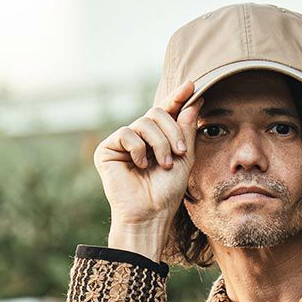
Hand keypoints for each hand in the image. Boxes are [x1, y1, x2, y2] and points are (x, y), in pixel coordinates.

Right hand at [92, 79, 202, 234]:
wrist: (149, 215)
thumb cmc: (166, 193)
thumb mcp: (183, 159)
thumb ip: (186, 131)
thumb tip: (194, 101)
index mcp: (156, 139)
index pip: (166, 111)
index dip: (178, 98)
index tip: (192, 86)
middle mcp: (139, 137)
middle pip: (157, 112)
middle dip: (172, 132)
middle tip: (179, 153)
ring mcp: (122, 142)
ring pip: (144, 122)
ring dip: (159, 143)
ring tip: (162, 165)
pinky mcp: (107, 148)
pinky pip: (127, 133)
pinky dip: (138, 149)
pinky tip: (139, 165)